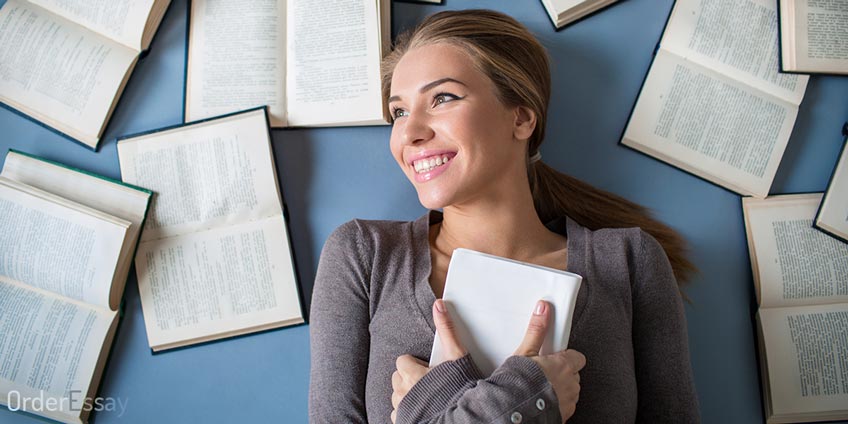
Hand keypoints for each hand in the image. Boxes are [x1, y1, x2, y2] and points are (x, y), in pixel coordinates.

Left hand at [390, 299, 466, 422]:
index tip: (428, 369)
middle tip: (429, 383)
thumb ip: (446, 330)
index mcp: (411, 374)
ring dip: (408, 396)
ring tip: (427, 398)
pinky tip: (423, 412)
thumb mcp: (456, 356)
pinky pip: (398, 416)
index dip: (415, 364)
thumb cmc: (459, 389)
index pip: (402, 362)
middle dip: (409, 380)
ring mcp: (401, 409)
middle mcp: (402, 392)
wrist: (464, 419)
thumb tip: (438, 304)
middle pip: (398, 379)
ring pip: (397, 397)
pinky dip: (408, 413)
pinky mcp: (404, 422)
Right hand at [515, 300, 585, 421]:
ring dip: (559, 388)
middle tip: (543, 371)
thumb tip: (543, 309)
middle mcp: (571, 383)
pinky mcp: (564, 415)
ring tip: (540, 386)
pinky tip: (542, 400)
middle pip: (573, 374)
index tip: (554, 355)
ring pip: (570, 390)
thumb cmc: (519, 383)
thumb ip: (537, 330)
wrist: (514, 411)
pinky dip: (556, 402)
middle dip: (561, 372)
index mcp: (565, 365)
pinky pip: (565, 405)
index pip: (577, 356)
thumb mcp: (525, 352)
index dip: (565, 356)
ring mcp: (569, 401)